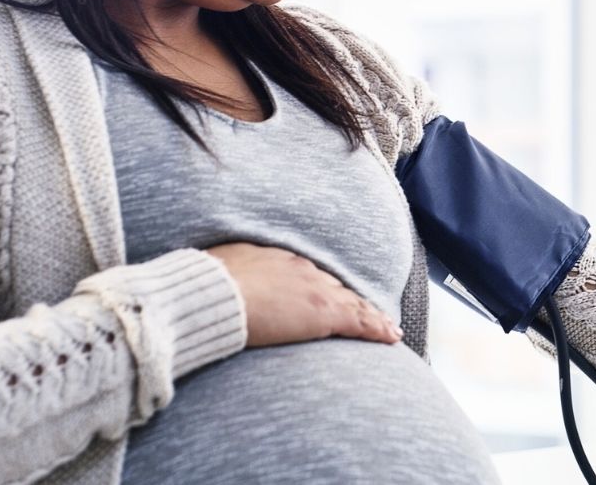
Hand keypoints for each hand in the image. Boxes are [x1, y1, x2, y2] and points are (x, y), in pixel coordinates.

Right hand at [206, 242, 402, 347]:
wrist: (213, 294)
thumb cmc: (205, 287)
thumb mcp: (220, 272)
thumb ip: (232, 277)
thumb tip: (220, 285)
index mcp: (278, 259)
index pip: (309, 277)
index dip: (323, 288)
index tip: (332, 296)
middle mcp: (303, 270)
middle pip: (335, 288)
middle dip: (351, 301)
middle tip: (369, 312)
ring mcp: (316, 291)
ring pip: (352, 304)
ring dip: (371, 316)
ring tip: (388, 328)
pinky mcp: (324, 313)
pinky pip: (359, 321)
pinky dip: (377, 328)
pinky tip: (391, 335)